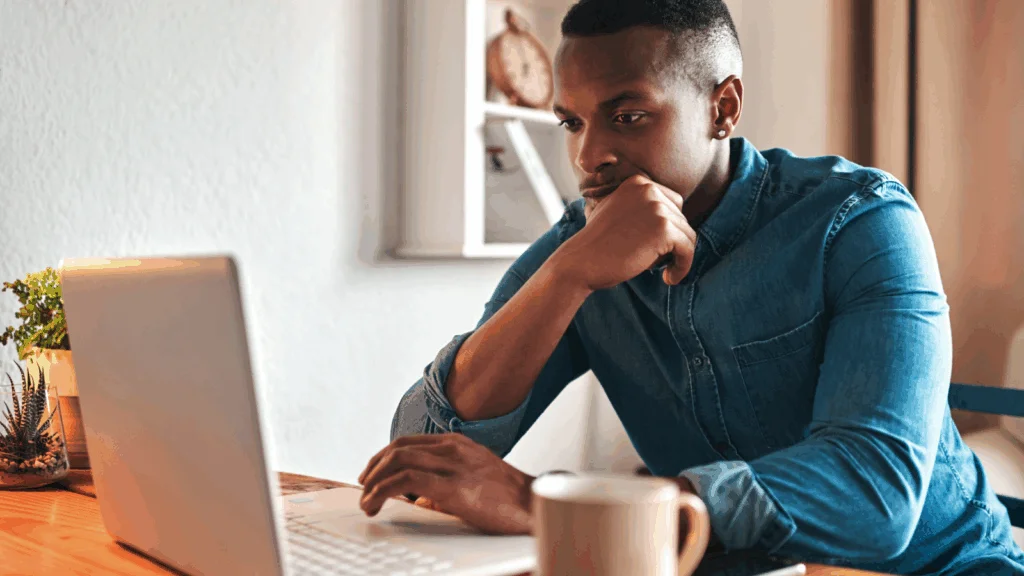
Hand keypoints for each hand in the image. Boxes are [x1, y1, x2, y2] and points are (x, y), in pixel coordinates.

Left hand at [357, 434, 534, 534]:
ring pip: (398, 461)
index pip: (410, 441)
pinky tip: (376, 503)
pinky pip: (406, 482)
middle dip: (374, 467)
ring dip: (374, 481)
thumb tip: (422, 499)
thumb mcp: (474, 480)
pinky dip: (383, 491)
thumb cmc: (509, 498)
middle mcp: (453, 448)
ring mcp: (453, 465)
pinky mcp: (453, 487)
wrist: (536, 505)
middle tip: (364, 486)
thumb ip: (446, 484)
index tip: (372, 473)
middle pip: (398, 448)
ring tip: (366, 500)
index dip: (384, 456)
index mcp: (458, 444)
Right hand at [555, 175, 696, 289]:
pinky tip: (668, 278)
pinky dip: (683, 266)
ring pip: (687, 235)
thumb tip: (673, 221)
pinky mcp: (664, 229)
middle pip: (681, 219)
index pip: (672, 203)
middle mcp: (648, 189)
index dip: (669, 228)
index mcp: (637, 183)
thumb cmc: (596, 246)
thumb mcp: (616, 214)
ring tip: (664, 272)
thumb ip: (640, 209)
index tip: (659, 248)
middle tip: (656, 262)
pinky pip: (688, 249)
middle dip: (673, 242)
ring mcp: (657, 207)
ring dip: (679, 256)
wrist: (581, 262)